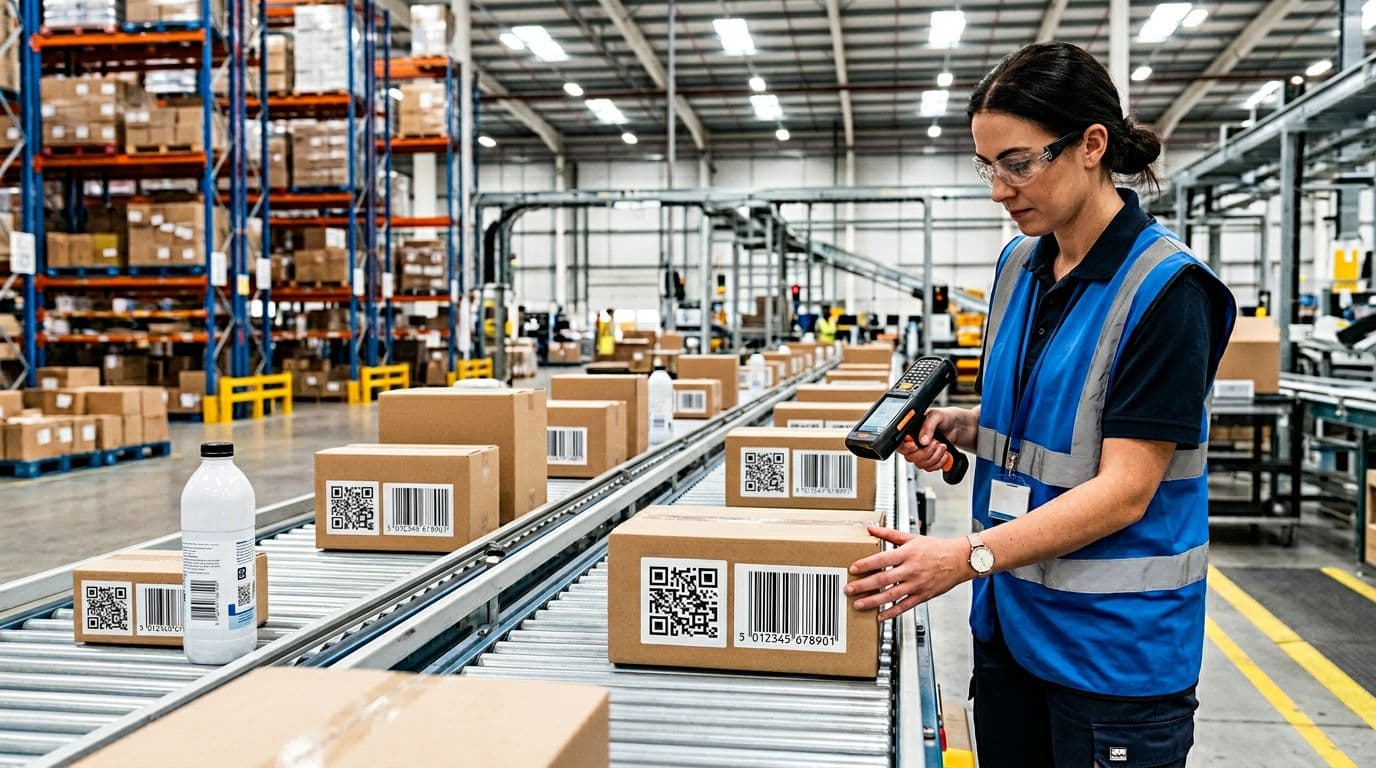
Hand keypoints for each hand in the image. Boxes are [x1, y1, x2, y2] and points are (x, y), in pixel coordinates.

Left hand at [845, 526, 970, 620]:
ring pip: (891, 595)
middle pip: (883, 579)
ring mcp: (917, 584)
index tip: (853, 568)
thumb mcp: (911, 538)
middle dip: (863, 585)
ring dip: (873, 601)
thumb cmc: (935, 548)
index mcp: (907, 553)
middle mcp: (911, 569)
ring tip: (858, 604)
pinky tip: (879, 616)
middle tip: (848, 589)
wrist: (959, 560)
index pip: (882, 559)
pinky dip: (891, 612)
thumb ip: (889, 534)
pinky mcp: (922, 596)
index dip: (866, 564)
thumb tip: (870, 528)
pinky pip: (904, 606)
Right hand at [895, 407, 964, 472]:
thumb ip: (928, 426)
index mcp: (910, 431)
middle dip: (926, 452)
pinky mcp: (929, 460)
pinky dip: (939, 463)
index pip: (900, 443)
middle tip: (935, 442)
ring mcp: (921, 452)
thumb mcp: (936, 416)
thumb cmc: (945, 418)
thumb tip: (922, 439)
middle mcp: (913, 443)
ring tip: (942, 446)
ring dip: (934, 457)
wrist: (958, 427)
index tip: (915, 445)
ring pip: (920, 464)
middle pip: (910, 457)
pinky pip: (929, 468)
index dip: (906, 447)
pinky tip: (944, 454)